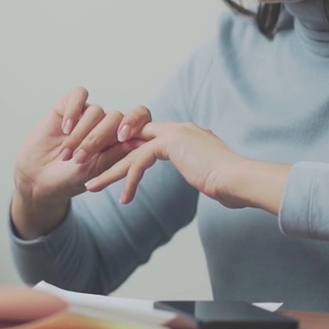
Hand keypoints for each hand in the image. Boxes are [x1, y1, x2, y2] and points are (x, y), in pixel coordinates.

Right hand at [10, 88, 141, 237]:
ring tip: (67, 155)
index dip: (135, 123)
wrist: (38, 180)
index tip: (122, 138)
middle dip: (97, 139)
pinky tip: (65, 128)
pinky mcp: (66, 106)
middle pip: (115, 117)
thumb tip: (140, 142)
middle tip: (79, 159)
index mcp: (120, 139)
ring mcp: (86, 114)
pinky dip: (73, 111)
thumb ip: (116, 154)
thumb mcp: (95, 170)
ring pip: (95, 111)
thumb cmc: (70, 179)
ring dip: (80, 134)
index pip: (140, 120)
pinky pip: (78, 95)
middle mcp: (105, 124)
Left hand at [84, 121, 290, 212]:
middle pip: (130, 139)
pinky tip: (124, 199)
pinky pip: (140, 161)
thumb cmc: (233, 184)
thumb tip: (208, 181)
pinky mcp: (172, 143)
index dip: (123, 152)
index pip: (144, 139)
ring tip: (89, 188)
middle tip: (84, 169)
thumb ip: (202, 170)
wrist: (243, 179)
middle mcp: (177, 129)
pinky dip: (128, 179)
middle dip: (104, 155)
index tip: (106, 167)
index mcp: (184, 135)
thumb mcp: (211, 175)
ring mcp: (174, 133)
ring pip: (129, 150)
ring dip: (107, 170)